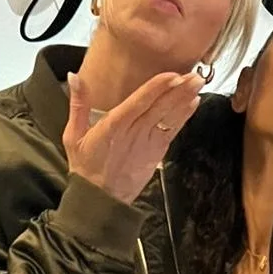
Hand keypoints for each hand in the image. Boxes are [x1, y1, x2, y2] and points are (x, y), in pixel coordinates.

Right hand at [64, 71, 202, 203]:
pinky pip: (172, 132)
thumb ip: (78, 103)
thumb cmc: (86, 166)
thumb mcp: (73, 134)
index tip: (173, 75)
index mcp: (115, 125)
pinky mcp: (156, 154)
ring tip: (198, 83)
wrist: (100, 199)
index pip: (140, 101)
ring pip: (169, 118)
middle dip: (180, 90)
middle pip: (160, 107)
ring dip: (185, 100)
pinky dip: (183, 117)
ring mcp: (148, 144)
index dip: (158, 87)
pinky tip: (192, 104)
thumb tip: (75, 77)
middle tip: (195, 74)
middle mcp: (134, 132)